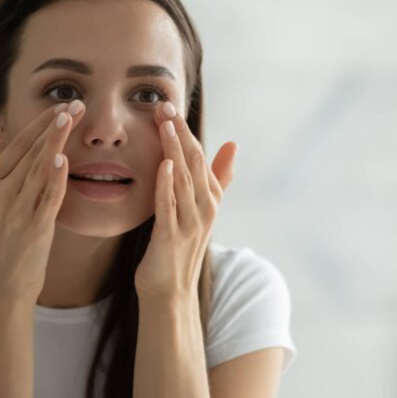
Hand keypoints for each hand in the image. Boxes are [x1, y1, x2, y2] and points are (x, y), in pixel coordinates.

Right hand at [0, 100, 84, 301]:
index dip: (39, 124)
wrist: (1, 285)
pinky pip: (47, 198)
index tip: (60, 106)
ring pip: (39, 169)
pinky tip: (62, 159)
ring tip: (71, 118)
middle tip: (77, 103)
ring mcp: (17, 210)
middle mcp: (1, 193)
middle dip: (55, 126)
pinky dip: (55, 179)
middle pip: (31, 152)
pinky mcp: (35, 228)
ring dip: (56, 142)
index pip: (17, 146)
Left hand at [134, 101, 237, 299]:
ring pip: (183, 179)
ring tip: (164, 125)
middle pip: (193, 163)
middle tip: (164, 106)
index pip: (199, 156)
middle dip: (179, 132)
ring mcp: (190, 223)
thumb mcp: (200, 209)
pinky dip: (167, 184)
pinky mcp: (171, 237)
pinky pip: (169, 206)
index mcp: (210, 198)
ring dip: (173, 150)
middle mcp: (204, 208)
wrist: (169, 291)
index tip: (169, 106)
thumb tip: (233, 144)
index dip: (185, 130)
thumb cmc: (179, 248)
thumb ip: (217, 178)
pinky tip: (163, 165)